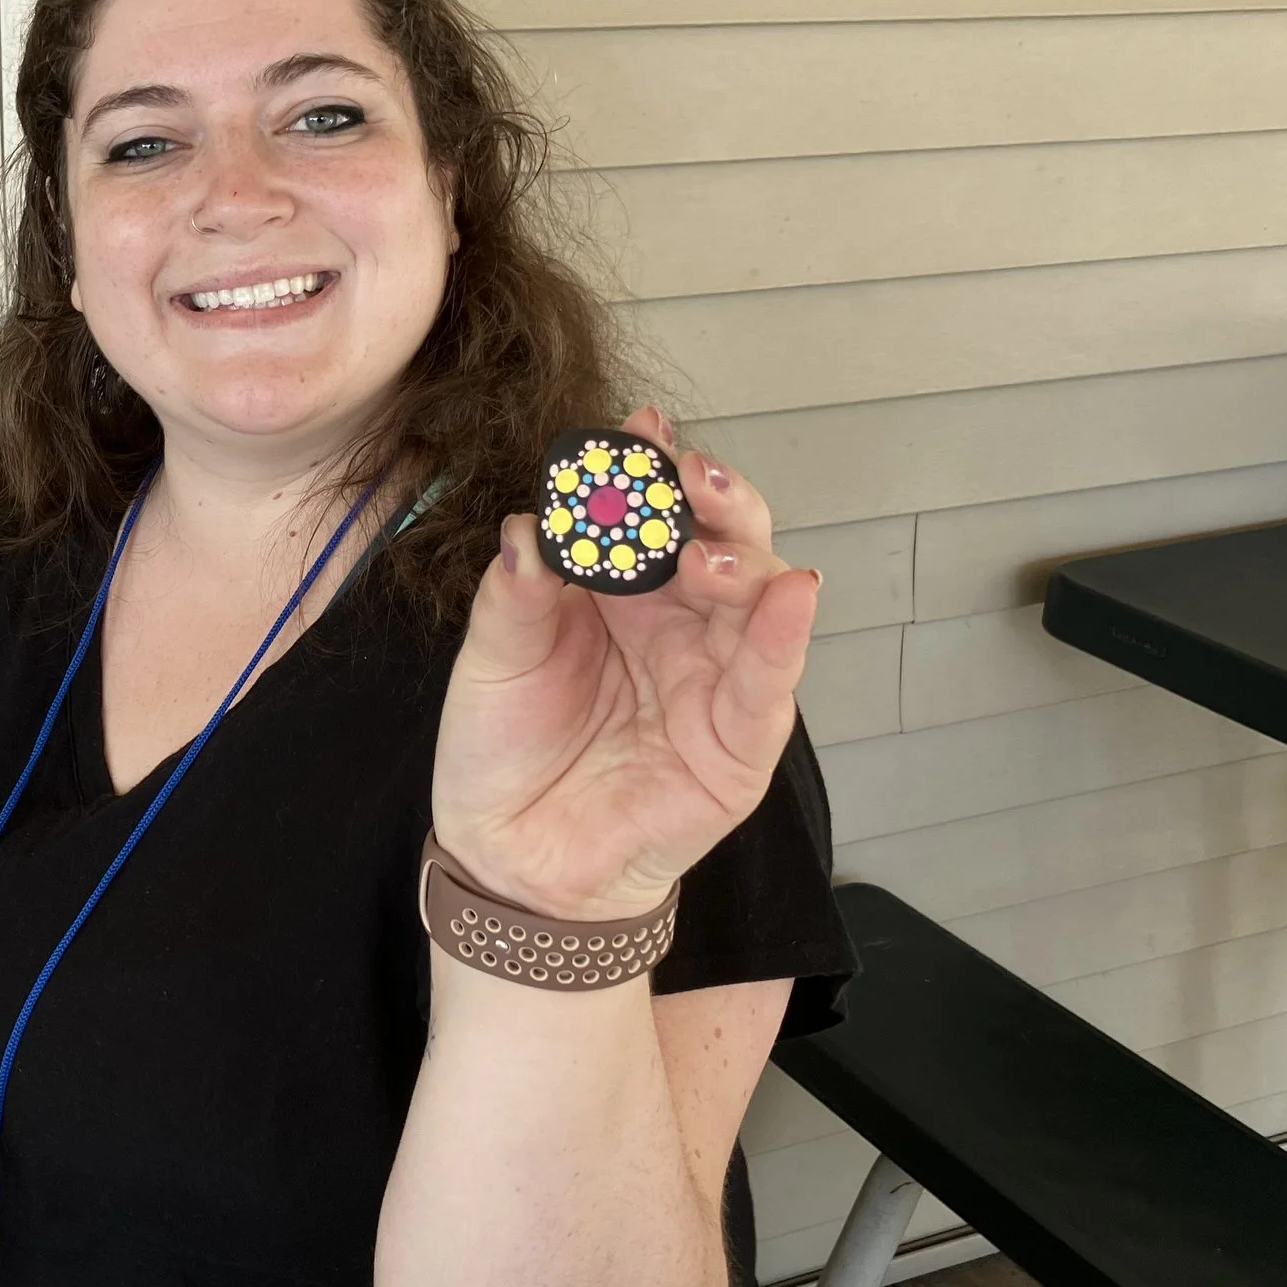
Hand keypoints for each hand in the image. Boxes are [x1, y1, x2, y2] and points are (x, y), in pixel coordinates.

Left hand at [430, 403, 820, 921]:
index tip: (635, 429)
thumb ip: (514, 593)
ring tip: (708, 544)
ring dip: (742, 557)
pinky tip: (793, 594)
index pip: (650, 512)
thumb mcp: (493, 659)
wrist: (509, 857)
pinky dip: (786, 635)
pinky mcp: (741, 740)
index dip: (648, 467)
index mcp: (619, 591)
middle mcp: (677, 622)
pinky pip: (771, 680)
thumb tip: (526, 526)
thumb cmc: (504, 751)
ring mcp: (716, 675)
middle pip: (720, 538)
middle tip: (687, 473)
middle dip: (712, 498)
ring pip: (756, 594)